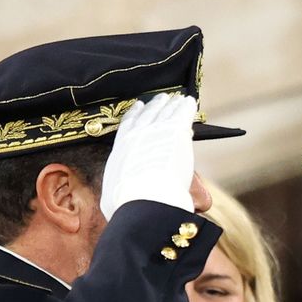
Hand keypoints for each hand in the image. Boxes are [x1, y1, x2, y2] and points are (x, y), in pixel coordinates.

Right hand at [98, 92, 197, 220]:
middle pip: (148, 114)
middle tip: (161, 99)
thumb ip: (116, 188)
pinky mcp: (176, 131)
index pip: (129, 124)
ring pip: (165, 112)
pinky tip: (189, 102)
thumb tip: (115, 195)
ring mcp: (157, 130)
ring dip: (171, 105)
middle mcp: (138, 134)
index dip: (135, 114)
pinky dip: (186, 107)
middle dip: (155, 105)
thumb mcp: (112, 194)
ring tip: (177, 99)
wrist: (144, 198)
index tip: (139, 106)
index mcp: (122, 146)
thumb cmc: (126, 202)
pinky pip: (182, 114)